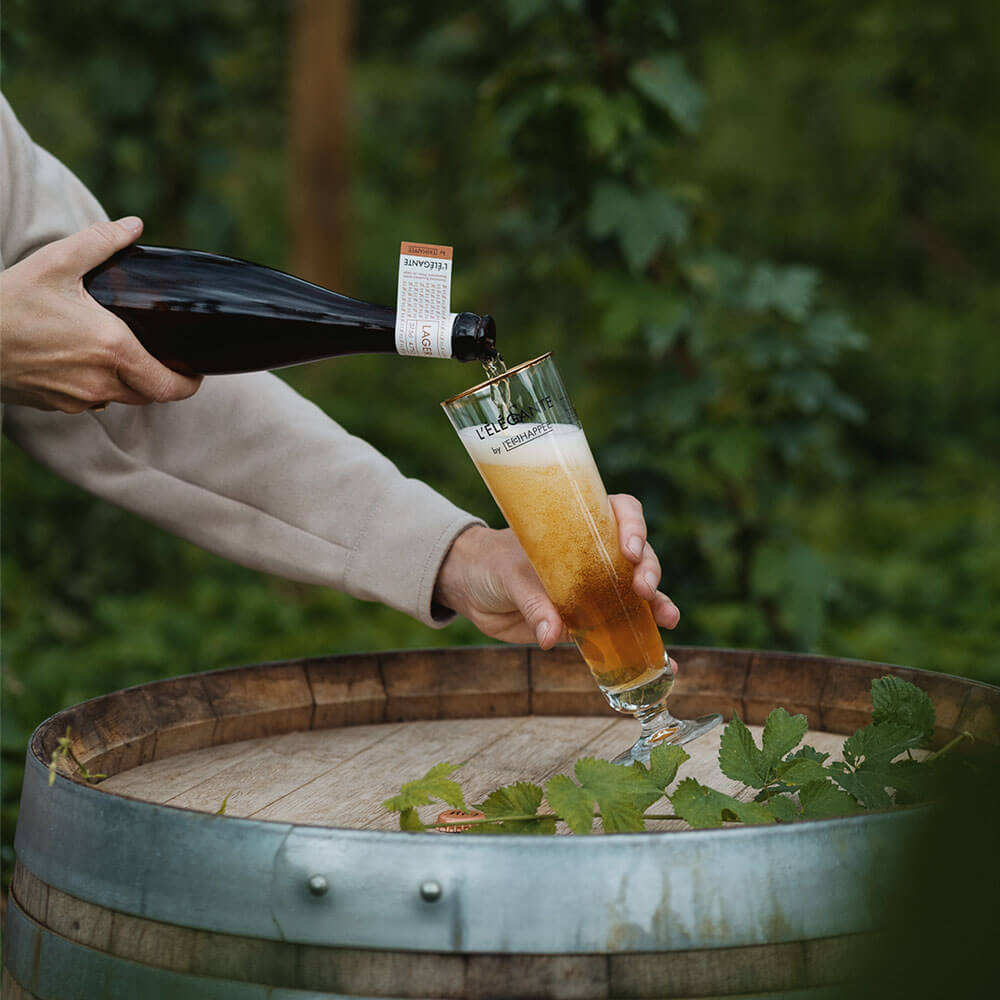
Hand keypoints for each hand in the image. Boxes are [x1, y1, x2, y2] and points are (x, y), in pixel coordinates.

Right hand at [0, 216, 201, 411]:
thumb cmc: (8, 302)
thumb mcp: (55, 263)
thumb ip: (100, 243)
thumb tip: (134, 225)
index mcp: (112, 349)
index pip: (169, 385)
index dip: (188, 383)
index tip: (194, 372)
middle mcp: (100, 382)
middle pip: (149, 394)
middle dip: (160, 379)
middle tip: (162, 358)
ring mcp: (77, 399)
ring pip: (120, 399)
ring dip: (127, 382)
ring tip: (120, 354)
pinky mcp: (56, 406)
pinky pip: (89, 402)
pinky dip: (96, 385)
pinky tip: (82, 361)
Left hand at [433, 494, 679, 649]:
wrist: (469, 588)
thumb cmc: (490, 562)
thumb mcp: (508, 575)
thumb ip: (533, 604)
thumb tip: (551, 635)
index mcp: (579, 526)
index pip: (620, 513)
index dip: (633, 526)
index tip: (629, 548)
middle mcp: (595, 555)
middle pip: (637, 556)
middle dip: (649, 570)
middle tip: (644, 589)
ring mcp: (594, 589)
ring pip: (636, 595)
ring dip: (657, 606)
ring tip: (668, 619)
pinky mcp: (585, 621)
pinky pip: (618, 632)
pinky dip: (641, 646)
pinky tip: (662, 661)